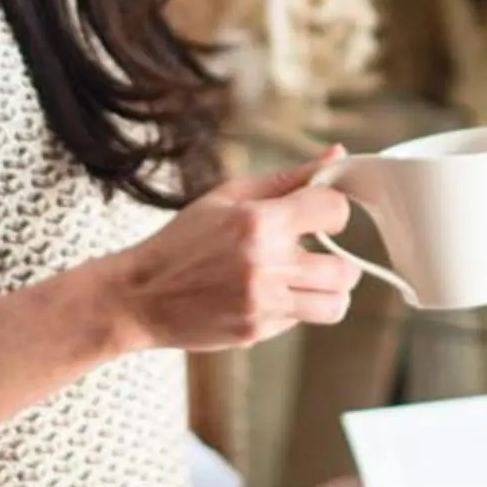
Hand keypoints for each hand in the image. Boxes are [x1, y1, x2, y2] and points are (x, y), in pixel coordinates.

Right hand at [114, 152, 357, 353]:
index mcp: (259, 221)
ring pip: (336, 304)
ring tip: (303, 280)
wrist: (140, 296)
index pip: (336, 210)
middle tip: (312, 254)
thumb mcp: (229, 197)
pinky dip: (294, 309)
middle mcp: (265, 264)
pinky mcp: (257, 331)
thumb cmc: (183, 240)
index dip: (331, 210)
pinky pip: (302, 321)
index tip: (317, 216)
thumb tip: (337, 156)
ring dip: (327, 291)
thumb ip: (289, 178)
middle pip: (346, 268)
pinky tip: (267, 296)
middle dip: (336, 259)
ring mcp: (263, 303)